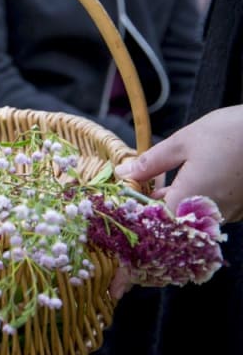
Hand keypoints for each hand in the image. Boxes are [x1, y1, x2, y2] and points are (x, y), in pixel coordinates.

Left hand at [114, 105, 242, 223]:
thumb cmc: (229, 133)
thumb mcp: (182, 142)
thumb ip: (150, 162)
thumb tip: (124, 173)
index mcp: (190, 200)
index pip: (155, 220)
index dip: (138, 210)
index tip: (126, 196)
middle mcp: (211, 214)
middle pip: (174, 220)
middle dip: (154, 206)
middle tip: (140, 186)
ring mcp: (230, 213)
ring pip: (193, 217)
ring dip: (174, 204)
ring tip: (158, 185)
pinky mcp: (242, 209)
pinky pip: (212, 211)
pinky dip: (196, 201)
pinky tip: (187, 184)